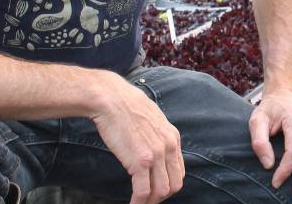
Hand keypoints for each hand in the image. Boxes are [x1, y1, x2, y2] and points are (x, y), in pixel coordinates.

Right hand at [89, 72, 184, 203]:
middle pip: (173, 185)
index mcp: (173, 138)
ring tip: (138, 203)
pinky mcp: (140, 161)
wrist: (112, 99)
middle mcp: (169, 147)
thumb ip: (159, 137)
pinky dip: (137, 203)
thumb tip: (155, 152)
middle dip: (160, 197)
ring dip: (149, 202)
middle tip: (146, 200)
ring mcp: (156, 155)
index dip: (168, 185)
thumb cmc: (127, 108)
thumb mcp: (153, 120)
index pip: (179, 172)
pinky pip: (142, 191)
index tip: (155, 191)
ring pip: (161, 191)